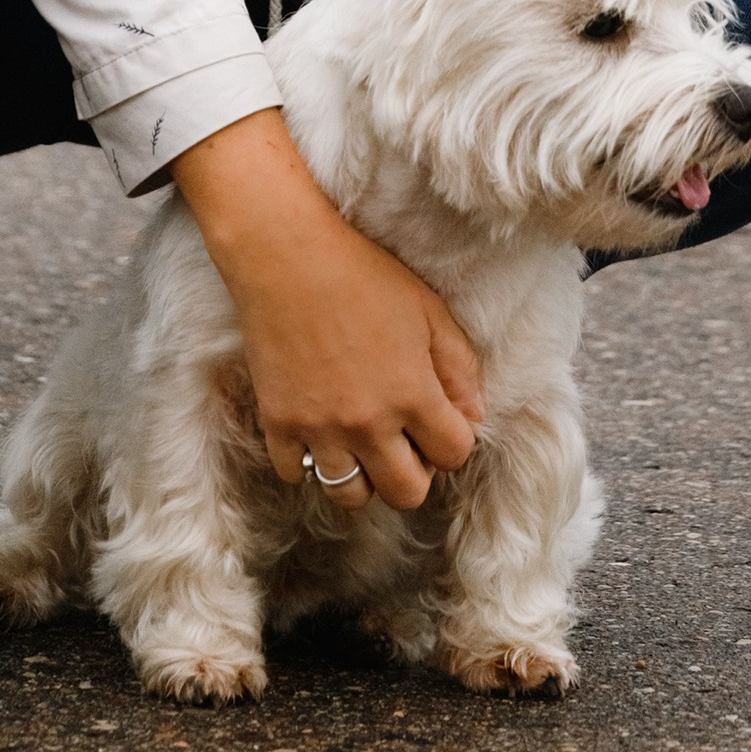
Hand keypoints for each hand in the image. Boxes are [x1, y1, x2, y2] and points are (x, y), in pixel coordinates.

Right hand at [171, 110, 482, 512]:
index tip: (437, 419)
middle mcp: (369, 423)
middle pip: (406, 493)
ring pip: (351, 497)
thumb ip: (459, 367)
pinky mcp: (278, 424)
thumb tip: (472, 417)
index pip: (454, 456)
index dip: (452, 440)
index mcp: (414, 394)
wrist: (285, 254)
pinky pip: (296, 474)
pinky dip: (307, 459)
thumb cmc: (361, 273)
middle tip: (401, 439)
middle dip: (413, 472)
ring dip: (362, 475)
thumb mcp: (428, 310)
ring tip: (358, 441)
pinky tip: (315, 426)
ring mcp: (320, 429)